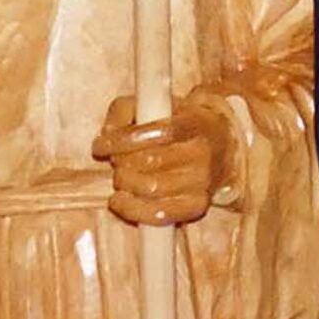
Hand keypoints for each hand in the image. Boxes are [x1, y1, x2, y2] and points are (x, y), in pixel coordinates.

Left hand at [91, 94, 237, 226]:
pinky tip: (120, 200)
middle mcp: (203, 153)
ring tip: (120, 177)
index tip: (100, 146)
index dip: (125, 140)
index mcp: (195, 122)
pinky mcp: (199, 205)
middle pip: (150, 162)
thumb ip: (124, 110)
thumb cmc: (176, 123)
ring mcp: (203, 182)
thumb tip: (107, 134)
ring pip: (151, 189)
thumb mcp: (153, 104)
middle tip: (114, 161)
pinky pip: (160, 214)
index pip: (160, 133)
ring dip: (124, 184)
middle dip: (121, 163)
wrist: (218, 146)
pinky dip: (133, 210)